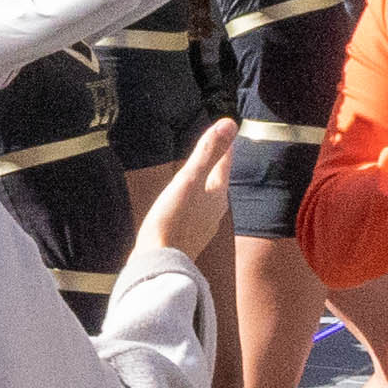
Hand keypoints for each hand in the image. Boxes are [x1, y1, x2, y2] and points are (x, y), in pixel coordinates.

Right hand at [137, 122, 238, 257]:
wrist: (159, 263)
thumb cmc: (172, 220)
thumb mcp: (189, 179)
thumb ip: (208, 152)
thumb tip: (229, 123)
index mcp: (217, 196)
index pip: (224, 165)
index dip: (225, 148)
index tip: (227, 132)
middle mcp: (213, 213)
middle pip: (217, 183)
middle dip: (217, 166)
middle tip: (217, 151)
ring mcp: (201, 227)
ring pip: (206, 200)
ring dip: (204, 185)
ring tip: (199, 175)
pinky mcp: (187, 238)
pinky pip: (193, 213)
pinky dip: (191, 202)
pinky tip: (183, 206)